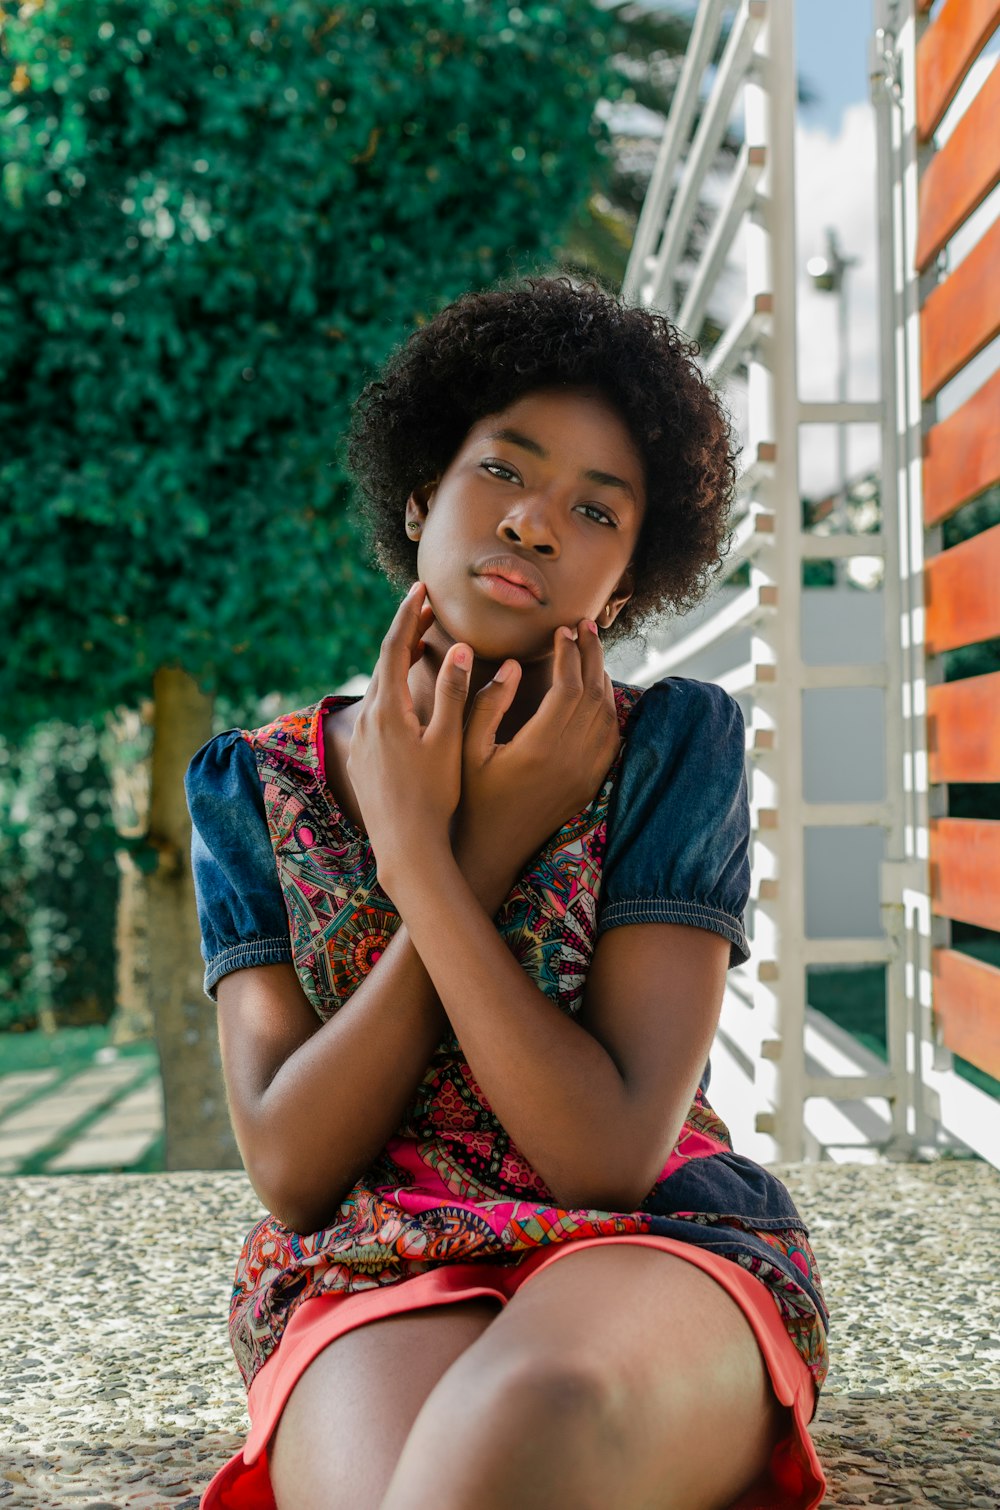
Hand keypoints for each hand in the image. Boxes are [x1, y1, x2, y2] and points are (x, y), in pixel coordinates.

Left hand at [347, 582, 471, 895]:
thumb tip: (459, 648)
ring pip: (380, 689)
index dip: (408, 614)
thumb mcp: (449, 742)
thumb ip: (454, 693)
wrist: (405, 848)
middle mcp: (369, 720)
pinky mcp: (364, 760)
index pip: (394, 646)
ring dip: (399, 664)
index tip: (421, 588)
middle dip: (405, 632)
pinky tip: (409, 701)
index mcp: (389, 709)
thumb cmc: (433, 797)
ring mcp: (363, 741)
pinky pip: (378, 712)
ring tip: (421, 647)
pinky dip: (394, 692)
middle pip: (384, 663)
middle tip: (425, 607)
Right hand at [455, 619, 620, 883]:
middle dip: (592, 654)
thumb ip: (485, 704)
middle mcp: (570, 760)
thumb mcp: (465, 749)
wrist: (493, 849)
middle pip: (594, 694)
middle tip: (585, 625)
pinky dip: (609, 709)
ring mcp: (584, 773)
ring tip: (590, 649)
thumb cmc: (471, 797)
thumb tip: (511, 664)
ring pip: (606, 714)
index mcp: (538, 747)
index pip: (568, 688)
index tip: (562, 630)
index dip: (569, 654)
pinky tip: (598, 691)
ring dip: (602, 677)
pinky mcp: (589, 783)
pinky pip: (611, 738)